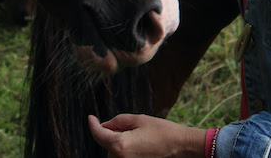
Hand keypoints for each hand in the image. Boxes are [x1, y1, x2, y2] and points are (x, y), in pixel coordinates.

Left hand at [87, 114, 206, 157]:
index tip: (90, 117)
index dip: (93, 124)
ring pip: (114, 151)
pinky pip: (122, 157)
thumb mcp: (139, 120)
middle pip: (107, 143)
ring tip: (140, 136)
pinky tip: (140, 144)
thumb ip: (119, 121)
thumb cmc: (162, 131)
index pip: (99, 134)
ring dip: (119, 142)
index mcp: (120, 145)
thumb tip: (105, 125)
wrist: (180, 147)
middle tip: (131, 126)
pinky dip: (125, 150)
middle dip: (113, 133)